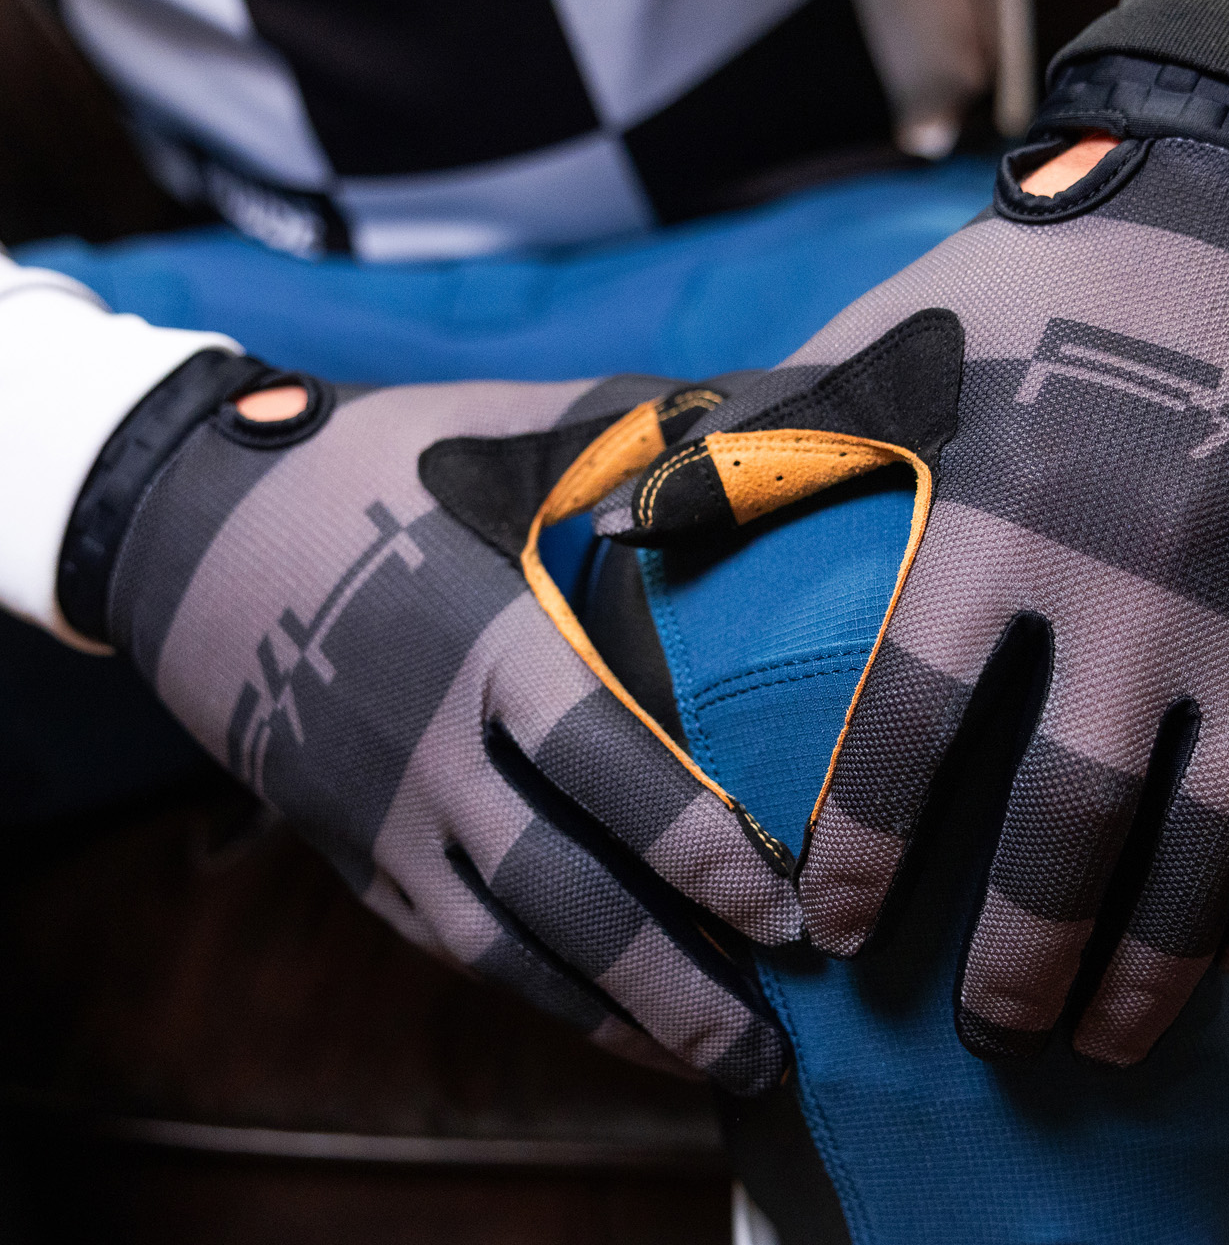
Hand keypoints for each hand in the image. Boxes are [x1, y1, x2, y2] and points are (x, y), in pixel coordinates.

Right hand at [91, 365, 798, 1091]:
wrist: (189, 526)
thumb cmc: (367, 467)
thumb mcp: (497, 430)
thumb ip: (629, 431)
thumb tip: (758, 418)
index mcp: (482, 645)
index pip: (603, 766)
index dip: (697, 846)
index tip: (786, 911)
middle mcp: (432, 749)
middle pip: (560, 893)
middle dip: (671, 982)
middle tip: (774, 1054)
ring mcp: (382, 813)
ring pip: (502, 948)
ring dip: (611, 1015)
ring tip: (712, 1063)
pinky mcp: (352, 848)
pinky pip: (448, 943)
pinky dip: (534, 991)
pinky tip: (608, 1017)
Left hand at [599, 63, 1228, 1063]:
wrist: (1222, 232)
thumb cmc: (1017, 304)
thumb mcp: (879, 358)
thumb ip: (755, 455)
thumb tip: (608, 527)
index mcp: (997, 521)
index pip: (914, 723)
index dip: (864, 844)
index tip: (828, 930)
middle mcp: (1130, 580)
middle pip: (1072, 811)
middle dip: (1021, 945)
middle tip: (977, 1029)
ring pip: (1212, 830)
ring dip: (1155, 956)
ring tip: (1102, 1041)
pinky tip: (1225, 956)